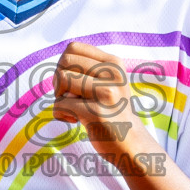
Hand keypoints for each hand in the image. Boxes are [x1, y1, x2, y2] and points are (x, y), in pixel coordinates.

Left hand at [51, 40, 147, 155]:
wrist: (131, 142)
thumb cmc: (111, 109)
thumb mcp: (108, 81)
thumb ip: (87, 67)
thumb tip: (59, 64)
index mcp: (114, 63)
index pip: (73, 47)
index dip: (64, 64)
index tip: (73, 82)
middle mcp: (113, 75)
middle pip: (64, 62)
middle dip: (59, 79)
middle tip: (70, 96)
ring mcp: (106, 94)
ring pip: (61, 81)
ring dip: (59, 97)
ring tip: (74, 108)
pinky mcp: (95, 113)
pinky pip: (59, 104)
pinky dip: (60, 114)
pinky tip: (75, 120)